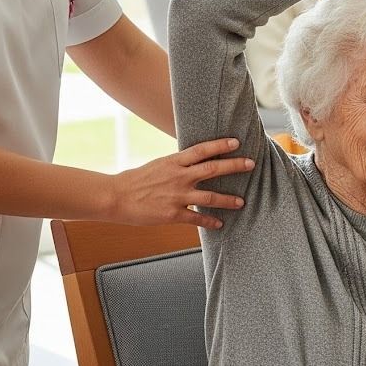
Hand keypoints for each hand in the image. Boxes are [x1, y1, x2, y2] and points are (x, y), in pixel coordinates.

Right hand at [107, 137, 252, 228]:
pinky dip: (210, 222)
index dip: (221, 145)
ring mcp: (177, 196)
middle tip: (251, 164)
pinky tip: (219, 224)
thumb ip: (179, 163)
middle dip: (235, 166)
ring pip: (210, 197)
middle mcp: (179, 176)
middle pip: (213, 169)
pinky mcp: (172, 214)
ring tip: (242, 202)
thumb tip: (198, 160)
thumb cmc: (136, 180)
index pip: (202, 150)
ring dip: (229, 200)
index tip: (237, 142)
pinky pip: (196, 219)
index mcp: (174, 162)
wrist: (114, 197)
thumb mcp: (159, 164)